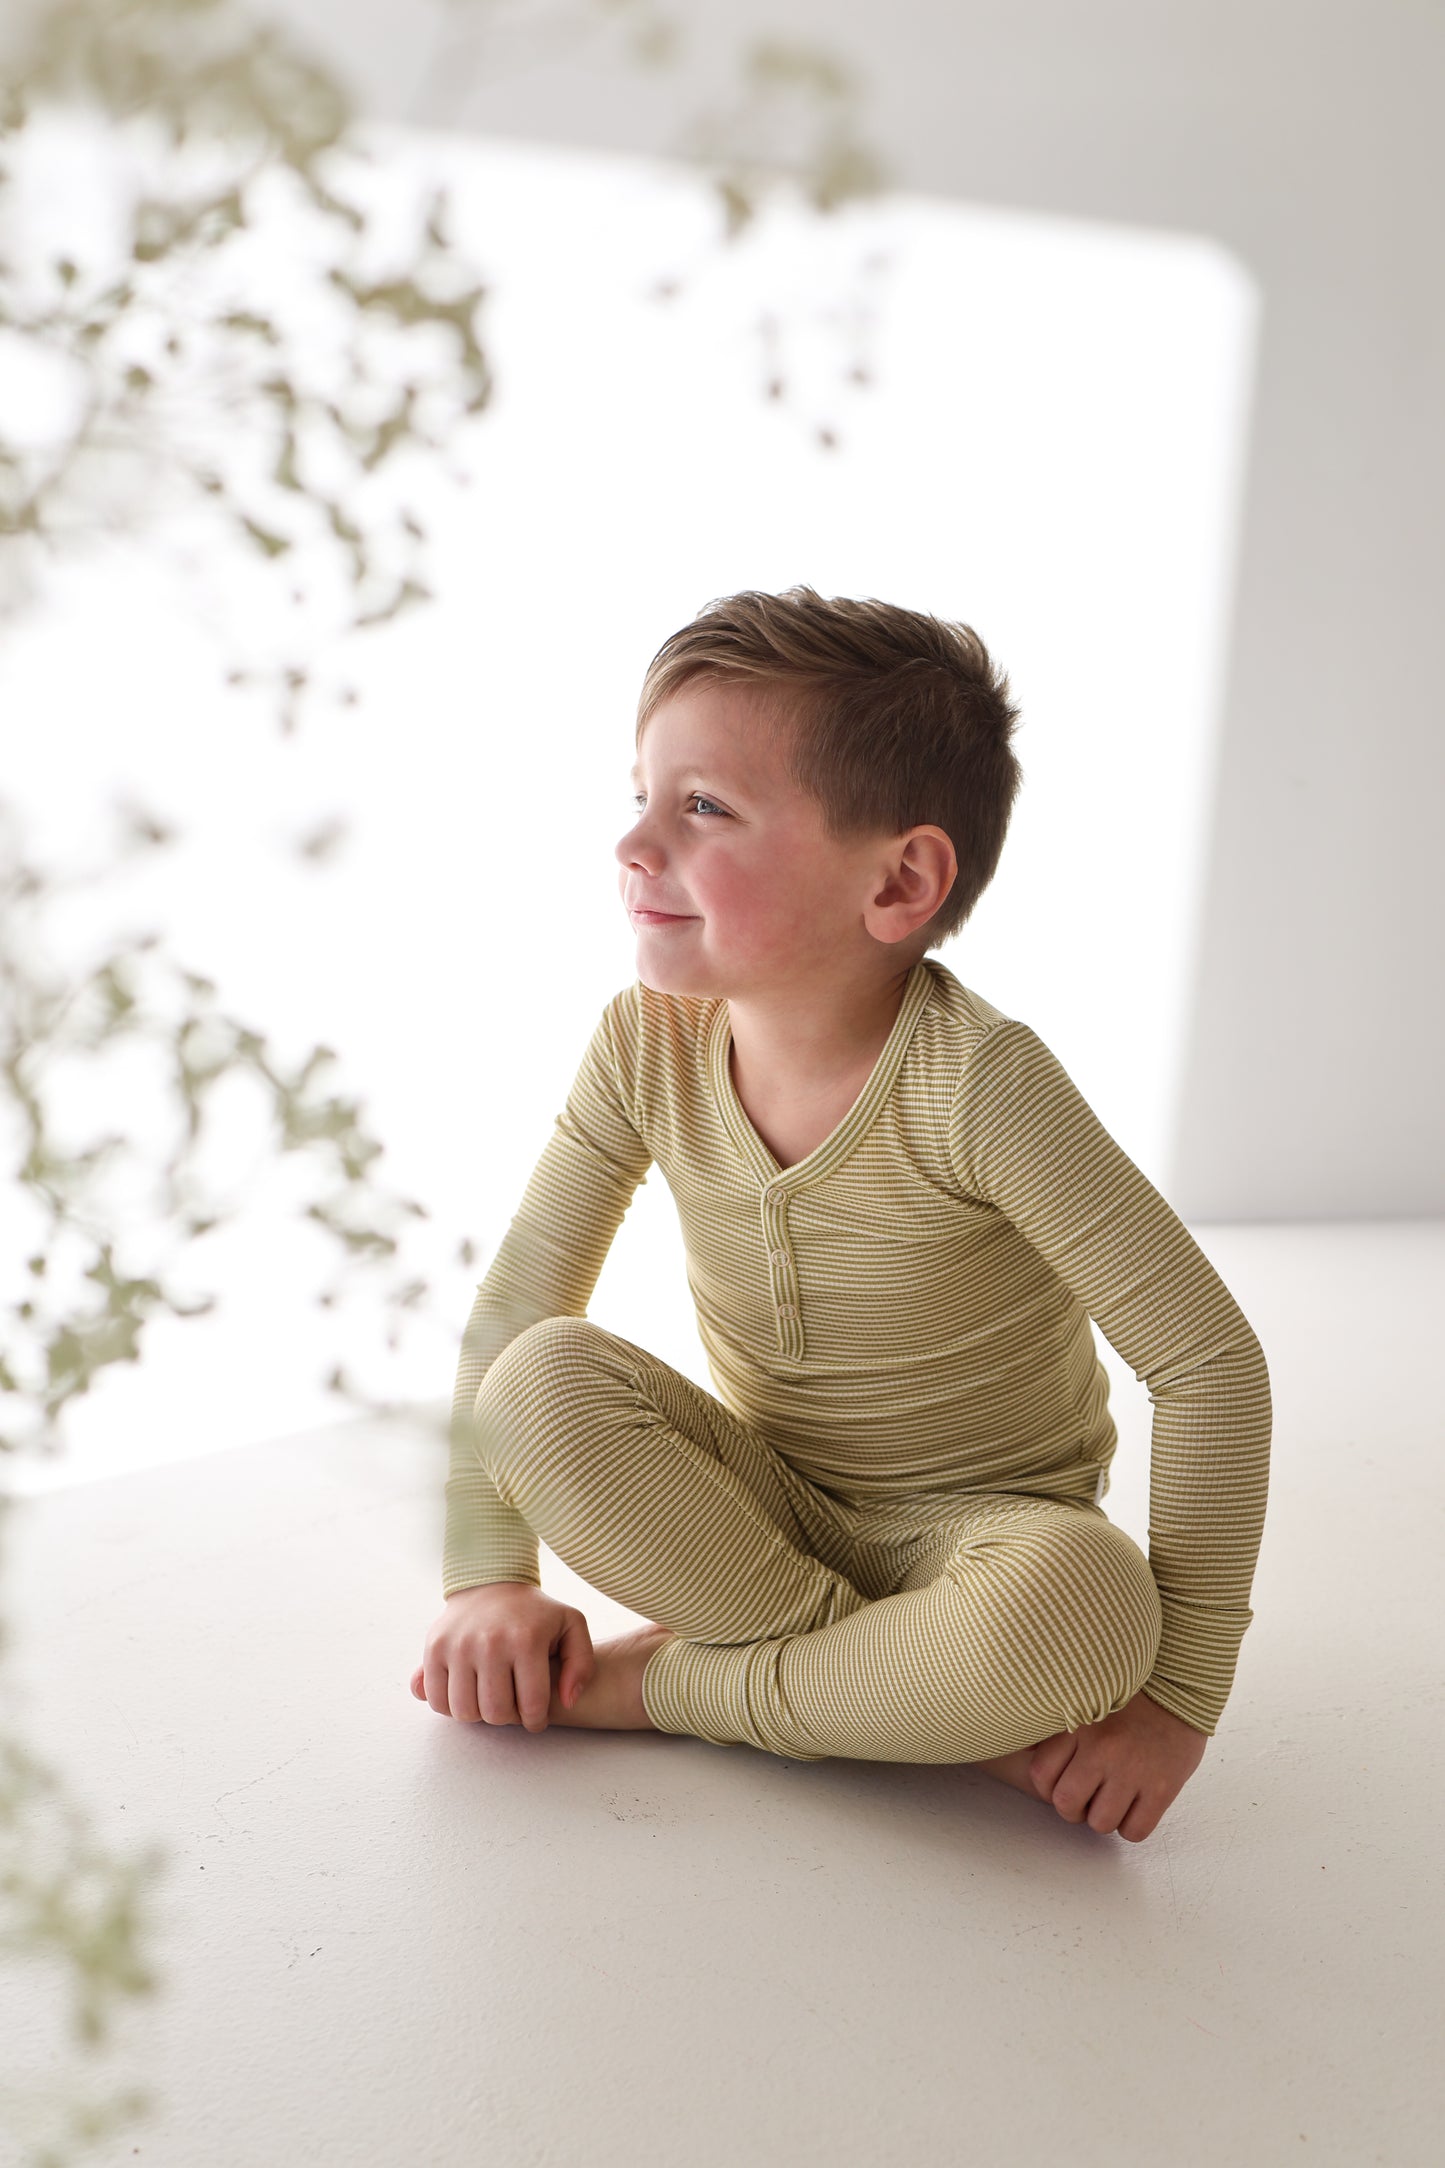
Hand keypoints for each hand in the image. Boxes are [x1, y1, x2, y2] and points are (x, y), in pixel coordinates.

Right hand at [410, 1583, 595, 1730]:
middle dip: (508, 1718)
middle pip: (496, 1714)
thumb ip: (581, 1665)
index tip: (535, 1717)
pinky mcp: (434, 1649)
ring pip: (465, 1712)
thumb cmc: (535, 1612)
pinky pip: (437, 1701)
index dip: (535, 1721)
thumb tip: (568, 1700)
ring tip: (491, 1698)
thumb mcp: (571, 1626)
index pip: (531, 1706)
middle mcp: (490, 1643)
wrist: (491, 1581)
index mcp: (526, 1640)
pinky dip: (451, 1706)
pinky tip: (468, 1692)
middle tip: (512, 1705)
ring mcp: (458, 1646)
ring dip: (479, 1714)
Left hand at [1027, 1688, 1207, 1841]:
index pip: (1041, 1776)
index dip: (1049, 1788)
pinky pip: (1135, 1831)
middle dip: (1074, 1808)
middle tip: (1088, 1797)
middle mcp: (1102, 1749)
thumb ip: (1056, 1726)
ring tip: (1114, 1799)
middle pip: (1066, 1805)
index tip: (1063, 1782)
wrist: (1183, 1687)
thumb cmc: (1129, 1694)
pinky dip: (1132, 1826)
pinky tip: (1137, 1806)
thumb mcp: (1085, 1698)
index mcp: (1078, 1724)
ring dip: (1104, 1818)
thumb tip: (1027, 1750)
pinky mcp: (1162, 1787)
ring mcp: (1133, 1770)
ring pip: (1100, 1823)